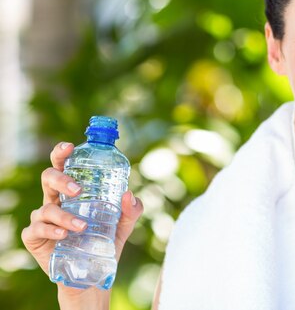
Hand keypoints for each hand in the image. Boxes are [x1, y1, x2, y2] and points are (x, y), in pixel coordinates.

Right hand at [21, 142, 142, 299]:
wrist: (92, 274)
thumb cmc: (104, 241)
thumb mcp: (123, 224)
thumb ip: (131, 209)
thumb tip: (130, 194)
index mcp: (72, 192)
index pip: (63, 166)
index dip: (61, 153)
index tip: (69, 147)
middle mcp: (55, 201)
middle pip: (48, 178)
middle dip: (61, 179)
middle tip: (78, 190)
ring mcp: (42, 219)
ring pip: (45, 207)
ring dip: (64, 215)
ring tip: (82, 226)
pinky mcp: (35, 237)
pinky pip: (36, 229)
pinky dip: (51, 230)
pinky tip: (64, 235)